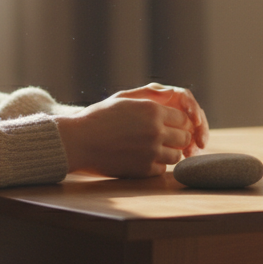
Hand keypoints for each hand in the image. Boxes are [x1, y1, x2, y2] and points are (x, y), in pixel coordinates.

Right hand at [54, 84, 209, 177]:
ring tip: (152, 148)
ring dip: (168, 152)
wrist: (78, 141)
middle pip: (184, 138)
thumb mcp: (123, 99)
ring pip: (176, 155)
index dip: (177, 122)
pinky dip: (156, 165)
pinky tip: (142, 158)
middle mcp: (156, 131)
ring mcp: (151, 152)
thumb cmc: (99, 117)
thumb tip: (170, 93)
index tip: (168, 125)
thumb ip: (149, 94)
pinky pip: (162, 169)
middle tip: (162, 138)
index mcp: (153, 111)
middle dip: (176, 138)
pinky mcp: (143, 170)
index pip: (184, 119)